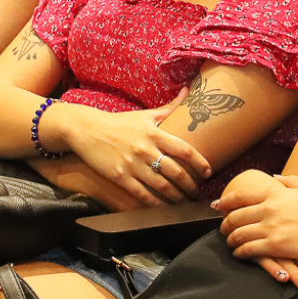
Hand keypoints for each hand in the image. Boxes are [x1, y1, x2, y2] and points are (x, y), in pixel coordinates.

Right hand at [56, 89, 212, 206]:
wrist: (89, 130)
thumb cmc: (119, 122)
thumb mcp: (145, 114)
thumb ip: (169, 107)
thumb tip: (188, 90)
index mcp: (154, 133)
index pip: (185, 150)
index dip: (200, 162)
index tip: (208, 172)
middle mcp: (146, 149)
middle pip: (176, 172)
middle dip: (190, 185)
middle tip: (196, 191)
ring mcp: (133, 165)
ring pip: (162, 187)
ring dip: (177, 197)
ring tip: (184, 201)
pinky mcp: (121, 177)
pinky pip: (143, 195)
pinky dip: (157, 204)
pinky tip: (164, 208)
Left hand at [217, 173, 297, 270]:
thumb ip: (288, 181)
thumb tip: (274, 176)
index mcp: (276, 192)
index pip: (242, 195)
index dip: (226, 200)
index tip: (218, 205)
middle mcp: (270, 207)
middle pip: (236, 215)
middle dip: (225, 223)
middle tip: (222, 228)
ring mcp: (272, 227)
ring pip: (240, 233)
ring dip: (231, 239)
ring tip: (229, 242)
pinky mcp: (277, 246)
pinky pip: (249, 249)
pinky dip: (240, 252)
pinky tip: (239, 254)